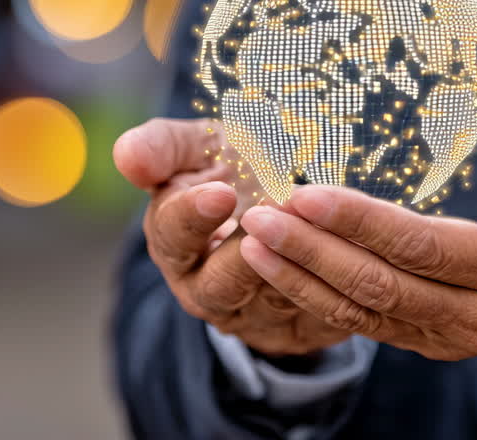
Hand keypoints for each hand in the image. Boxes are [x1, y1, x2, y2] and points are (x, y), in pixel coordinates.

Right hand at [114, 118, 350, 356]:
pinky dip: (337, 285)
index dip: (194, 217)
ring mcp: (256, 316)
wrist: (282, 205)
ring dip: (298, 265)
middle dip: (248, 252)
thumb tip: (125, 155)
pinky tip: (352, 250)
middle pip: (221, 284)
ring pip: (277, 299)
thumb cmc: (232, 169)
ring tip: (317, 225)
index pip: (173, 236)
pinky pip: (323, 314)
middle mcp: (208, 291)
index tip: (221, 193)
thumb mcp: (197, 148)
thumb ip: (162, 148)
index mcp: (174, 244)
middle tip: (275, 215)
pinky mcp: (304, 329)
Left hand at [235, 134, 476, 365]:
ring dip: (302, 278)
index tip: (307, 194)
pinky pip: (364, 321)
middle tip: (258, 215)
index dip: (362, 224)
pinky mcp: (428, 338)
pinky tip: (276, 264)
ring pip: (364, 313)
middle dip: (314, 253)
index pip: (425, 248)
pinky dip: (315, 294)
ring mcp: (451, 337)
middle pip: (382, 287)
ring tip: (252, 239)